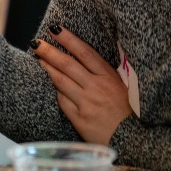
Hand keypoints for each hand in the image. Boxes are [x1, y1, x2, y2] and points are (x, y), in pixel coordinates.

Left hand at [32, 26, 132, 143]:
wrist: (134, 141)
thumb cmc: (127, 113)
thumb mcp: (121, 87)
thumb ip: (101, 74)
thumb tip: (80, 58)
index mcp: (109, 77)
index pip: (85, 53)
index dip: (69, 39)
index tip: (55, 29)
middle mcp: (97, 88)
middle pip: (68, 64)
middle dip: (49, 51)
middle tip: (36, 42)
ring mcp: (87, 103)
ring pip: (60, 80)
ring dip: (46, 67)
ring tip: (37, 58)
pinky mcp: (79, 118)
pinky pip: (61, 100)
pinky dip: (55, 91)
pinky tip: (48, 84)